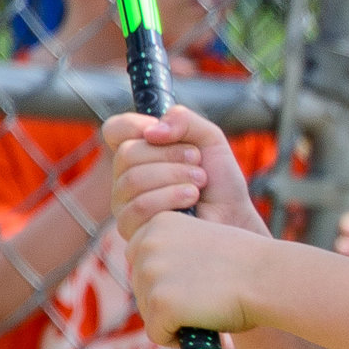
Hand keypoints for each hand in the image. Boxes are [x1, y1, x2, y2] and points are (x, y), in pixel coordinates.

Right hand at [104, 105, 264, 246]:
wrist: (234, 217)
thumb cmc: (219, 181)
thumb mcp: (208, 137)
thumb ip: (183, 120)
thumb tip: (151, 132)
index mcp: (138, 152)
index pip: (115, 129)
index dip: (135, 125)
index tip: (164, 133)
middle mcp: (125, 177)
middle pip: (127, 153)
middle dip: (171, 154)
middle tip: (198, 162)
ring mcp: (124, 204)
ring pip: (133, 179)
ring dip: (176, 176)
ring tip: (199, 183)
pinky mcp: (131, 229)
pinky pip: (140, 205)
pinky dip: (172, 197)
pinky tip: (191, 200)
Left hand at [123, 208, 264, 344]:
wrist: (267, 277)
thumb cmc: (248, 266)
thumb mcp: (203, 242)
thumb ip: (176, 252)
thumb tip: (162, 279)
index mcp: (159, 223)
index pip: (139, 258)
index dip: (163, 278)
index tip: (189, 285)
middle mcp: (148, 244)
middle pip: (140, 287)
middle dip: (165, 301)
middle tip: (200, 304)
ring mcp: (151, 273)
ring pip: (148, 312)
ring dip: (172, 320)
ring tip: (204, 314)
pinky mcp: (160, 302)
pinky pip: (157, 334)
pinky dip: (176, 339)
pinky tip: (201, 327)